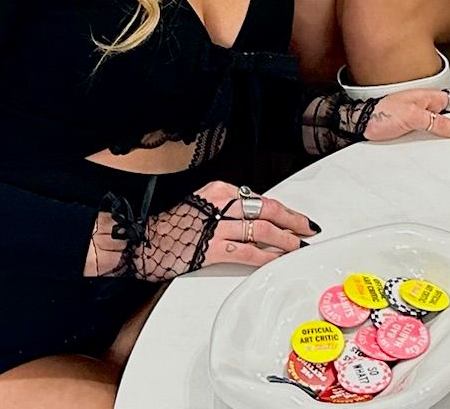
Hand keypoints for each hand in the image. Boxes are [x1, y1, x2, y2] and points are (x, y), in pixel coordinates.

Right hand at [85, 180, 315, 278]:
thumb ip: (225, 209)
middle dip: (292, 221)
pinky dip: (267, 257)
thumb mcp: (200, 204)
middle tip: (307, 229)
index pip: (259, 198)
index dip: (282, 209)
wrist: (142, 240)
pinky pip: (247, 252)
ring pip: (262, 231)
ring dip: (285, 241)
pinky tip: (277, 260)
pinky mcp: (212, 248)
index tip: (295, 218)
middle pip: (267, 210)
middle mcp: (221, 203)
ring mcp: (217, 225)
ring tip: (297, 247)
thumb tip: (250, 218)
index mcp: (219, 190)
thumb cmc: (170, 226)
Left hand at [361, 87, 449, 141]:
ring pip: (446, 127)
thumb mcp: (412, 116)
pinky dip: (444, 142)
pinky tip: (448, 152)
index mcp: (430, 97)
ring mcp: (422, 120)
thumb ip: (436, 122)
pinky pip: (435, 137)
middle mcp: (427, 108)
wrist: (360, 125)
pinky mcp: (415, 132)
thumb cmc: (381, 113)